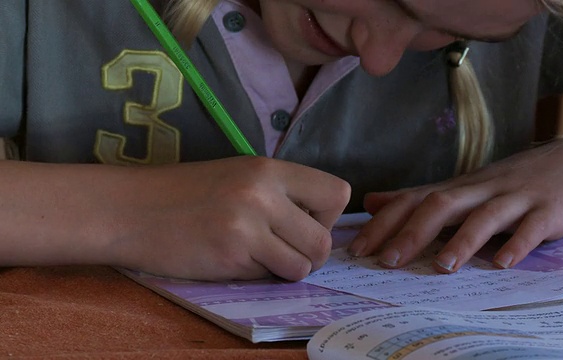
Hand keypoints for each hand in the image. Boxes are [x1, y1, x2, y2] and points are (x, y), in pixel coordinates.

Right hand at [108, 156, 349, 280]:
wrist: (130, 209)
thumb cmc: (184, 192)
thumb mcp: (239, 174)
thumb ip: (280, 193)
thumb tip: (318, 222)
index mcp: (269, 168)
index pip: (338, 193)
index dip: (327, 215)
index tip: (303, 222)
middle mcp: (264, 193)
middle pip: (324, 239)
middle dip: (310, 253)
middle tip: (283, 250)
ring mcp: (247, 226)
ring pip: (303, 265)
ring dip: (287, 269)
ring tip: (259, 258)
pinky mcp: (230, 256)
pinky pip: (268, 276)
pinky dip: (258, 275)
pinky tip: (233, 260)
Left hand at [348, 128, 562, 272]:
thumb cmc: (511, 183)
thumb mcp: (461, 187)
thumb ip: (418, 198)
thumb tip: (372, 202)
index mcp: (458, 189)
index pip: (412, 201)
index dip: (384, 224)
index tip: (358, 250)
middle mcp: (481, 190)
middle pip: (441, 205)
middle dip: (412, 233)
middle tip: (387, 261)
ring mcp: (515, 198)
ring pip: (485, 215)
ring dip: (462, 240)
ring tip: (442, 266)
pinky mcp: (548, 211)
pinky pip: (532, 228)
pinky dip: (517, 244)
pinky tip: (503, 263)